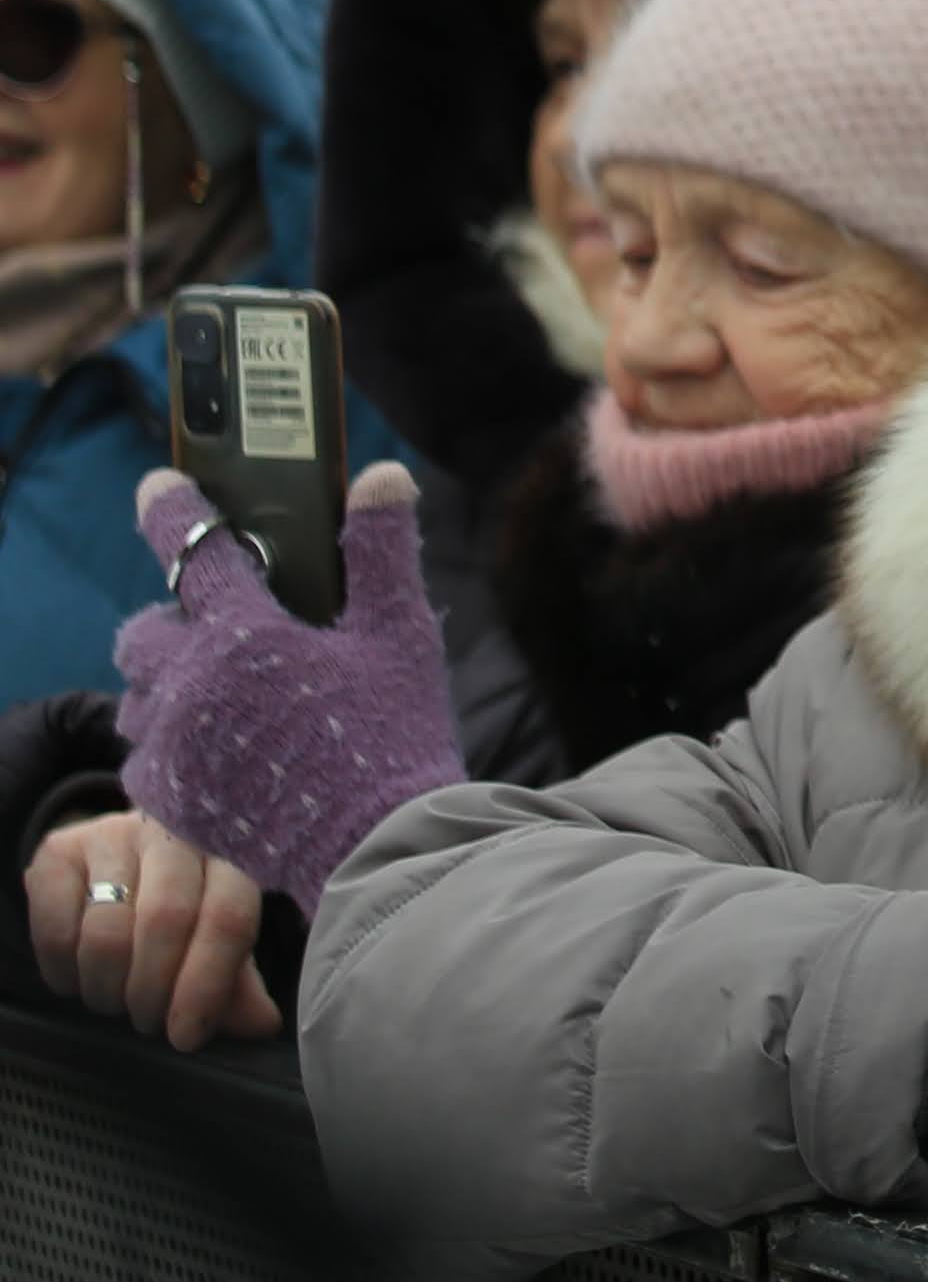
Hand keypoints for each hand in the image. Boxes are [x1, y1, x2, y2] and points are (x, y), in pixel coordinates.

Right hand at [25, 809, 280, 1049]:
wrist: (117, 858)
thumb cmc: (182, 902)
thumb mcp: (217, 937)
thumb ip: (237, 981)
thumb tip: (261, 1025)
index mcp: (231, 853)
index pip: (228, 917)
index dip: (206, 984)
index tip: (187, 1035)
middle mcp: (174, 835)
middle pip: (166, 921)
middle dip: (153, 991)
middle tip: (149, 1022)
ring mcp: (113, 836)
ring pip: (106, 933)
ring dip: (108, 989)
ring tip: (115, 1001)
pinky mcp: (58, 852)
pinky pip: (54, 931)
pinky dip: (64, 972)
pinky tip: (77, 978)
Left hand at [114, 462, 463, 914]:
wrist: (374, 844)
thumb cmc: (393, 733)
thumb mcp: (401, 634)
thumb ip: (383, 550)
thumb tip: (381, 473)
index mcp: (244, 637)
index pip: (195, 552)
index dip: (173, 510)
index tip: (159, 485)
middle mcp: (189, 687)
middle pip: (143, 632)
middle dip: (170, 615)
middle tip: (215, 621)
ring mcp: (172, 747)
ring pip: (137, 695)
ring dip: (165, 680)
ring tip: (216, 687)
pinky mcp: (170, 798)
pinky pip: (143, 755)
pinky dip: (168, 739)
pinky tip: (213, 742)